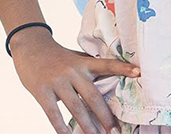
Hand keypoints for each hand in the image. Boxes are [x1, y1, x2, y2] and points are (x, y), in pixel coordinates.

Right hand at [9, 27, 139, 133]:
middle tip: (116, 131)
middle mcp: (73, 71)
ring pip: (76, 108)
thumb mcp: (76, 58)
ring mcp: (57, 81)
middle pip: (93, 96)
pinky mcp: (41, 90)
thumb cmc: (58, 56)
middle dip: (105, 116)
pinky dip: (61, 128)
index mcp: (84, 63)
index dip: (124, 68)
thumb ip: (91, 69)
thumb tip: (112, 82)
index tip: (139, 73)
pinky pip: (53, 113)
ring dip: (87, 126)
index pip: (108, 64)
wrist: (30, 46)